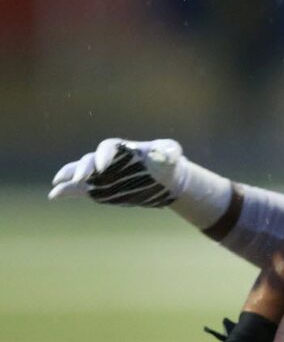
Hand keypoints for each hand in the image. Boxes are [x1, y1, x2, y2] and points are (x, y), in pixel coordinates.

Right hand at [49, 138, 187, 205]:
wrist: (166, 179)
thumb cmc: (167, 161)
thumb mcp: (172, 153)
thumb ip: (168, 150)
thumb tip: (169, 153)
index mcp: (123, 149)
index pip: (108, 147)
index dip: (103, 155)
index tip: (104, 167)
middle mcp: (108, 160)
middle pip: (90, 160)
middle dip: (83, 168)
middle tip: (79, 179)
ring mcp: (102, 175)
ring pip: (80, 172)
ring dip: (69, 176)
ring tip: (57, 184)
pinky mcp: (100, 188)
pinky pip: (80, 189)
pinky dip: (67, 191)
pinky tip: (54, 195)